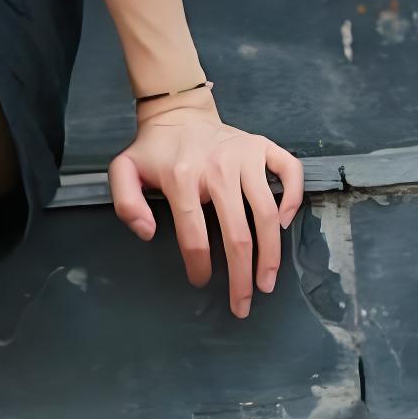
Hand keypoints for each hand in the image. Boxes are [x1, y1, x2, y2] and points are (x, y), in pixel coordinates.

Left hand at [107, 92, 303, 317]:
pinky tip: (286, 224)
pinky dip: (294, 198)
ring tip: (267, 282)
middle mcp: (218, 167)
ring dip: (271, 255)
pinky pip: (290, 172)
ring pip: (267, 214)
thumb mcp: (124, 171)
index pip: (194, 236)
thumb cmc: (154, 150)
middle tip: (243, 305)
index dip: (199, 266)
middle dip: (241, 279)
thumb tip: (148, 233)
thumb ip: (125, 203)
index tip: (201, 281)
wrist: (178, 113)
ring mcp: (244, 155)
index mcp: (182, 178)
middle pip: (237, 235)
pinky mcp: (262, 146)